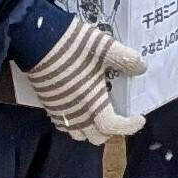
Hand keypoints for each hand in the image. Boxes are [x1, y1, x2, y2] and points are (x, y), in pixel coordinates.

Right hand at [10, 15, 148, 143]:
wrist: (36, 40)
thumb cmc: (73, 46)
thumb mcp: (106, 48)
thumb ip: (126, 59)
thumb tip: (141, 68)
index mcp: (92, 103)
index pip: (113, 127)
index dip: (130, 126)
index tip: (140, 117)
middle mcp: (76, 114)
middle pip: (96, 137)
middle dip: (110, 130)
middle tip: (119, 113)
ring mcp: (59, 111)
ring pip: (78, 133)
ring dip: (91, 128)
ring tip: (100, 111)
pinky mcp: (47, 104)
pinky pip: (64, 124)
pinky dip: (75, 122)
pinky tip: (81, 105)